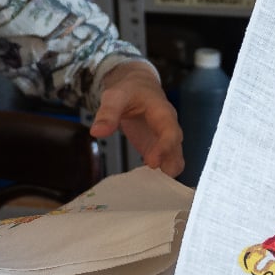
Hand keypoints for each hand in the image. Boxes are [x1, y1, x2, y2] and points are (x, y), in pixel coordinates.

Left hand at [91, 59, 183, 177]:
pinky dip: (160, 174)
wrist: (137, 86)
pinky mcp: (158, 148)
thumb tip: (97, 132)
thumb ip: (108, 113)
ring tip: (154, 189)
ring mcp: (165, 139)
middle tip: (158, 182)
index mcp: (163, 112)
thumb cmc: (129, 89)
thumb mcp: (115, 96)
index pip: (170, 131)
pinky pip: (165, 163)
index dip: (164, 148)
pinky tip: (147, 185)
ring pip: (175, 158)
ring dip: (167, 172)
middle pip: (177, 148)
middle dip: (170, 164)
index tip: (152, 163)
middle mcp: (169, 127)